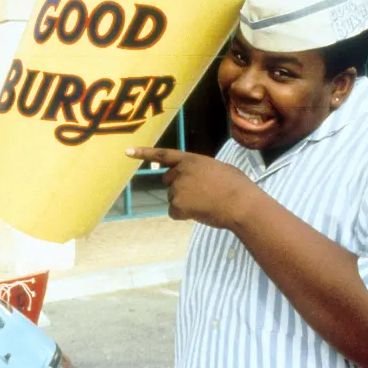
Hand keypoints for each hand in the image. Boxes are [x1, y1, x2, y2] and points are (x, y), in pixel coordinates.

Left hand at [125, 147, 258, 229]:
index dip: (144, 153)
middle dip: (179, 188)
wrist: (240, 203)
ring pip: (173, 198)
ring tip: (205, 203)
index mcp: (191, 159)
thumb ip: (201, 169)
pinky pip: (174, 213)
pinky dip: (184, 215)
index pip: (163, 154)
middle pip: (168, 181)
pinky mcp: (177, 205)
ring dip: (184, 203)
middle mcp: (180, 172)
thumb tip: (198, 178)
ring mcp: (177, 188)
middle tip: (200, 194)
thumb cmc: (237, 186)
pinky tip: (200, 212)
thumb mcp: (217, 168)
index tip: (127, 151)